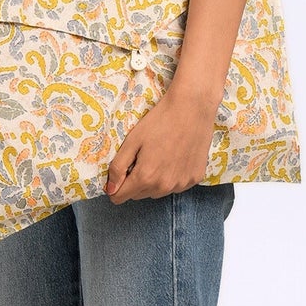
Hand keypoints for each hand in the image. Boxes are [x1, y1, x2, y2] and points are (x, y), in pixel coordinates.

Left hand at [104, 84, 219, 201]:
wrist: (192, 108)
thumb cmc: (160, 121)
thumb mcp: (132, 141)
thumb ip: (118, 167)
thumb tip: (111, 189)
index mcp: (146, 177)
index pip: (121, 196)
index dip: (115, 187)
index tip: (119, 174)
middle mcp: (164, 186)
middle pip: (139, 195)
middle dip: (134, 183)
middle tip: (139, 159)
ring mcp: (182, 183)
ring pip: (157, 192)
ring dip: (153, 182)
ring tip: (157, 157)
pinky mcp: (195, 178)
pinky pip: (175, 186)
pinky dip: (171, 177)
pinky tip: (174, 158)